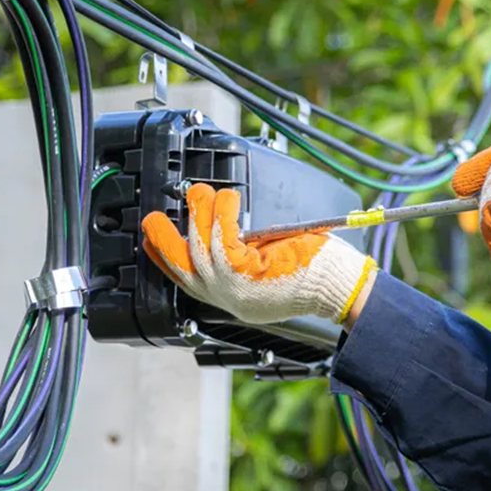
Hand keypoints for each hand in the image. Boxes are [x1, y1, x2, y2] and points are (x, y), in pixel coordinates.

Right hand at [140, 184, 375, 324]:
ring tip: (204, 193)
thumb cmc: (315, 274)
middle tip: (156, 217)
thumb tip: (230, 233)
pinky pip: (222, 239)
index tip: (151, 239)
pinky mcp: (246, 273)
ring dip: (199, 214)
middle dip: (163, 238)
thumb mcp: (269, 273)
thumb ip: (244, 261)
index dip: (163, 258)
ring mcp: (234, 288)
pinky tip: (227, 199)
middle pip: (181, 267)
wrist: (339, 288)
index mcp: (231, 297)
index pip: (185, 280)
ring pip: (199, 247)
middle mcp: (227, 297)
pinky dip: (221, 214)